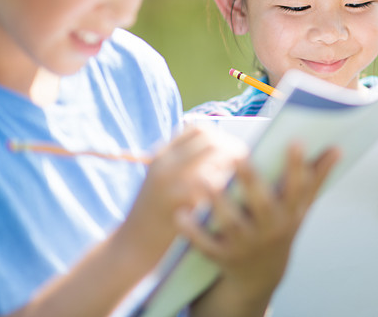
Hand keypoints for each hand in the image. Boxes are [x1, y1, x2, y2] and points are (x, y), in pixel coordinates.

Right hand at [117, 126, 238, 271]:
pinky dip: (225, 185)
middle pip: (209, 139)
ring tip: (240, 181)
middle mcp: (165, 164)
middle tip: (245, 165)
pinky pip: (211, 183)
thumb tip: (226, 151)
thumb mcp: (165, 181)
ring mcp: (170, 182)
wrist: (132, 247)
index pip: (199, 129)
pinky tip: (231, 198)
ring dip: (232, 165)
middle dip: (232, 148)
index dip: (222, 136)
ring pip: (213, 158)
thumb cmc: (157, 214)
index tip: (234, 151)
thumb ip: (187, 163)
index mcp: (163, 155)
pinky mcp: (178, 203)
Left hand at [182, 143, 339, 316]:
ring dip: (218, 202)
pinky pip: (206, 244)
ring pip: (232, 222)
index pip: (297, 187)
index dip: (297, 165)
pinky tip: (181, 214)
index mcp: (290, 212)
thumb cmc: (280, 227)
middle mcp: (271, 228)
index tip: (295, 140)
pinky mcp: (222, 256)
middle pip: (262, 203)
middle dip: (251, 181)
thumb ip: (317, 178)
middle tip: (239, 155)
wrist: (260, 275)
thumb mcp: (300, 208)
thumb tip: (337, 148)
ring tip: (204, 178)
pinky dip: (193, 232)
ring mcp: (246, 243)